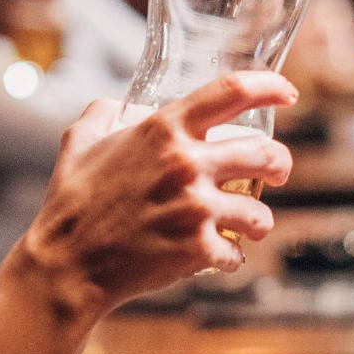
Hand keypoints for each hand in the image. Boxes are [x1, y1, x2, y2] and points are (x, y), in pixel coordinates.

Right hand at [9, 72, 296, 315]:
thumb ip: (101, 115)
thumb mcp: (78, 144)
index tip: (287, 94)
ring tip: (248, 226)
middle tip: (277, 171)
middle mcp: (187, 163)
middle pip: (266, 153)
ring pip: (260, 212)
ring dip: (258, 221)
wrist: (66, 266)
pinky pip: (236, 253)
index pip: (232, 92)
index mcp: (163, 129)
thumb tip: (115, 105)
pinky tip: (217, 258)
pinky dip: (230, 258)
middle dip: (280, 164)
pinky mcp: (198, 250)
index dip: (270, 88)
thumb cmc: (70, 205)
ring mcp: (196, 208)